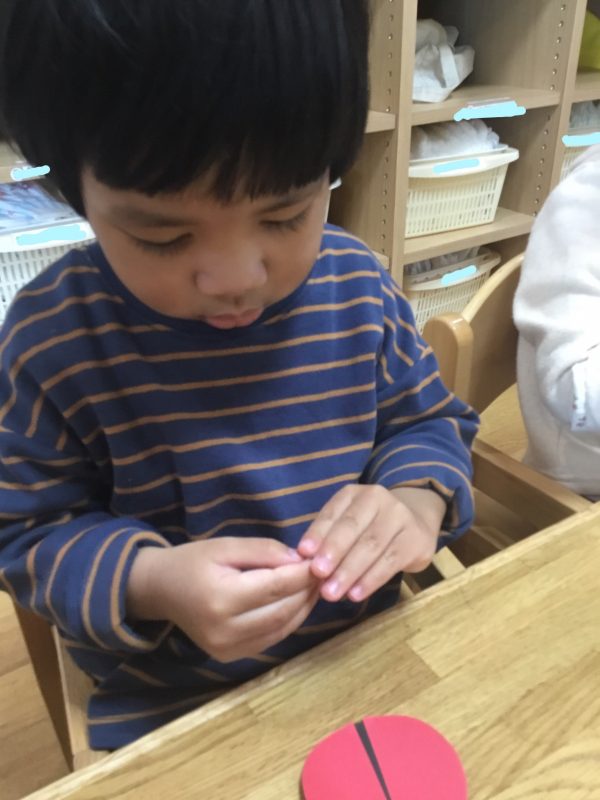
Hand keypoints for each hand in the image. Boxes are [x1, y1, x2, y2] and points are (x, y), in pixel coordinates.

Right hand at [127, 538, 319, 661]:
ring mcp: (227, 649)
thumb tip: (300, 562)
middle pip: (282, 611)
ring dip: (303, 608)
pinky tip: (298, 603)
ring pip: (281, 629)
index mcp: (220, 598)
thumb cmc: (192, 562)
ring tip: (315, 586)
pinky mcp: (230, 657)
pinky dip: (289, 621)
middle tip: (324, 572)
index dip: (303, 575)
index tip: (322, 561)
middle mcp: (224, 630)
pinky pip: (271, 639)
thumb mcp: (225, 545)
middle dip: (307, 591)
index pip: (275, 587)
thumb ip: (264, 551)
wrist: (160, 590)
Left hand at [297, 485, 445, 602]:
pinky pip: (391, 561)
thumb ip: (327, 538)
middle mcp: (378, 499)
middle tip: (317, 574)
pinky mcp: (416, 540)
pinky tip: (356, 594)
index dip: (318, 532)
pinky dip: (371, 579)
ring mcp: (400, 517)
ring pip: (371, 545)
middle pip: (353, 528)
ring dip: (349, 571)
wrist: (415, 521)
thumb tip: (302, 561)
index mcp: (354, 494)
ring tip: (332, 593)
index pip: (333, 512)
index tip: (303, 553)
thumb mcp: (347, 524)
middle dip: (333, 552)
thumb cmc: (370, 526)